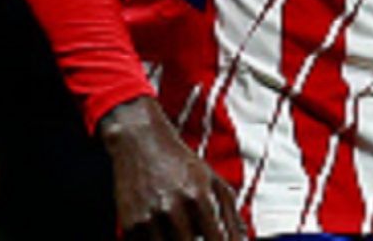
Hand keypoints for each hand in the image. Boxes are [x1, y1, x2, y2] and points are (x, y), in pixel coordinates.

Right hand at [99, 96, 245, 240]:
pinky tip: (162, 227)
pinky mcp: (131, 225)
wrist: (140, 142)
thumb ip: (231, 214)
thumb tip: (241, 240)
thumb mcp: (212, 181)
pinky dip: (157, 239)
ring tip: (179, 228)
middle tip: (196, 233)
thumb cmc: (179, 163)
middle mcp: (173, 208)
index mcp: (198, 197)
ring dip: (177, 240)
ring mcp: (149, 218)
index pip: (218, 239)